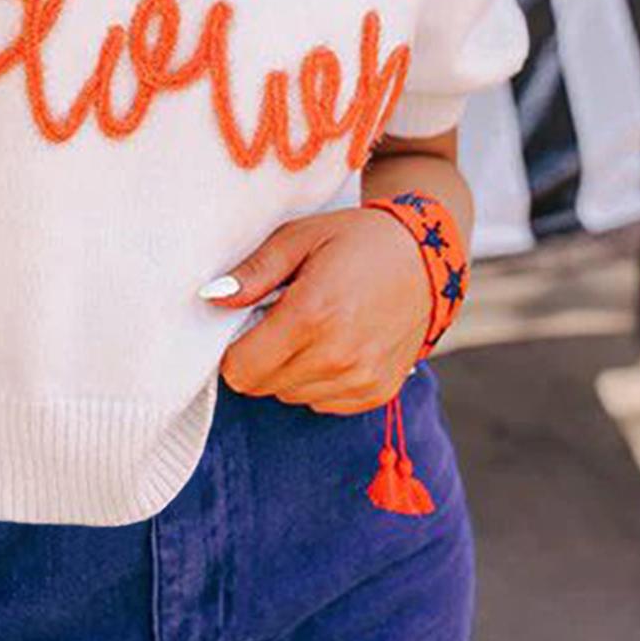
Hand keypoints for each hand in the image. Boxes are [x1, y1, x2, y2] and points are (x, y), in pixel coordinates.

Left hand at [206, 209, 429, 412]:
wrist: (428, 258)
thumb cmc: (357, 240)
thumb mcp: (299, 237)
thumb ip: (253, 271)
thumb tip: (211, 297)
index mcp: (312, 315)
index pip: (240, 369)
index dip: (233, 348)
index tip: (247, 323)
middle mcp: (338, 356)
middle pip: (261, 385)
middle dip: (259, 356)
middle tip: (281, 319)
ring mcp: (361, 380)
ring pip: (289, 396)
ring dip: (288, 369)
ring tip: (313, 327)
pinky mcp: (377, 393)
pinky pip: (321, 403)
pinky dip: (318, 379)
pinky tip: (335, 344)